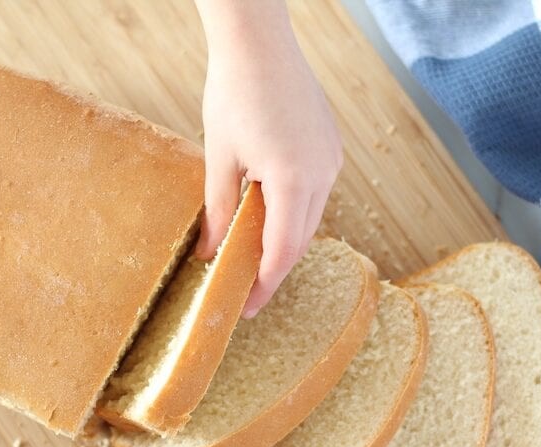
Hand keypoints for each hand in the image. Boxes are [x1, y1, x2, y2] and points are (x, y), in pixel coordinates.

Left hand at [195, 0, 342, 316]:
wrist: (260, 44)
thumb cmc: (233, 93)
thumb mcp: (219, 158)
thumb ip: (218, 211)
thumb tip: (209, 253)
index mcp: (293, 180)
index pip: (281, 251)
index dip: (264, 285)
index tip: (246, 308)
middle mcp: (323, 174)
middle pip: (300, 240)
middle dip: (274, 269)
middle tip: (246, 292)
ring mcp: (331, 160)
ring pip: (310, 219)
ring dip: (285, 242)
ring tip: (254, 259)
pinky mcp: (331, 148)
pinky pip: (316, 195)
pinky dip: (294, 214)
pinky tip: (270, 219)